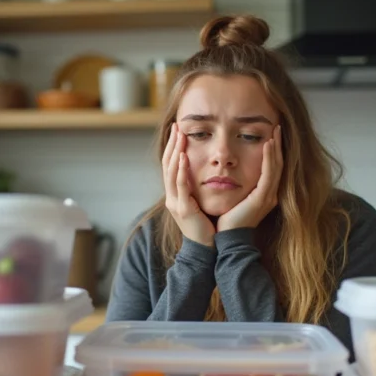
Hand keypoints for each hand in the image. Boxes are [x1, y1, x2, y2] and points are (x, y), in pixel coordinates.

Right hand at [162, 124, 215, 246]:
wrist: (207, 249)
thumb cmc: (208, 227)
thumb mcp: (201, 203)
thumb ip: (199, 189)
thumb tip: (206, 173)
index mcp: (176, 195)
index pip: (171, 166)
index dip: (173, 148)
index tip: (179, 131)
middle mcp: (172, 197)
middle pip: (168, 165)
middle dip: (172, 145)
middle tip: (176, 126)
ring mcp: (175, 203)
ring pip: (171, 172)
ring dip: (175, 152)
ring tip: (179, 136)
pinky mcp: (183, 209)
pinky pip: (180, 186)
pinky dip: (180, 170)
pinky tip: (183, 157)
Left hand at [217, 126, 282, 231]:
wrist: (227, 239)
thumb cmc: (227, 220)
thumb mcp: (235, 199)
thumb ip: (239, 187)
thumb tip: (231, 172)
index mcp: (265, 195)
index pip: (273, 168)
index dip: (273, 152)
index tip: (271, 135)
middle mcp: (270, 195)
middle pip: (278, 165)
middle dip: (278, 145)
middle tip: (277, 127)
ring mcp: (268, 196)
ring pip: (276, 167)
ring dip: (275, 148)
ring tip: (274, 131)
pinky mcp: (262, 198)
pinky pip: (268, 174)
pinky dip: (269, 158)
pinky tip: (267, 145)